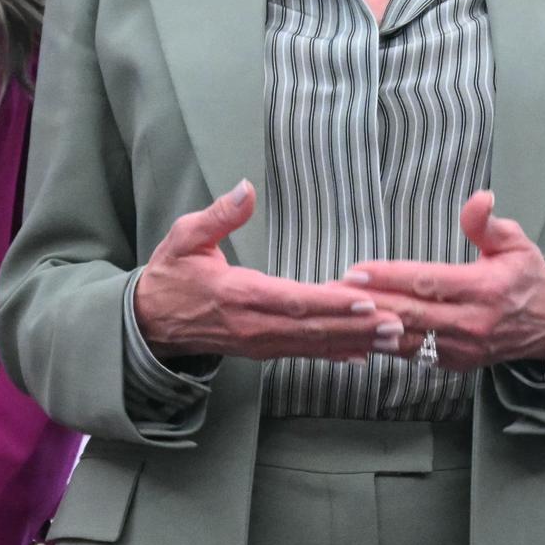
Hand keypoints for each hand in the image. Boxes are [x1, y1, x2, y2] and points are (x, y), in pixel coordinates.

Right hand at [135, 181, 399, 361]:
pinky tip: (364, 355)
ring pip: (313, 344)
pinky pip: (303, 353)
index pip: (292, 301)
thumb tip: (246, 189)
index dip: (330, 303)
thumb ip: (218, 215)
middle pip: (312, 328)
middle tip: (397, 324)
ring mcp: (259, 342)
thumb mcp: (184, 237)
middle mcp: (253, 325)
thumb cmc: (170, 275)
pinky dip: (335, 354)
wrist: (147, 322)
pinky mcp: (262, 349)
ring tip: (393, 339)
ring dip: (355, 342)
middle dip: (357, 327)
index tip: (364, 300)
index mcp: (238, 295)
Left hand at [343, 191, 544, 370]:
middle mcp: (470, 322)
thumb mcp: (516, 243)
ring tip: (338, 313)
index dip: (390, 277)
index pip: (428, 282)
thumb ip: (488, 224)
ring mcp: (460, 348)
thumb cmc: (526, 279)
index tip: (358, 271)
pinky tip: (360, 334)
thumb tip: (479, 198)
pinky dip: (384, 345)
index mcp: (484, 290)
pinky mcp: (453, 363)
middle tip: (333, 291)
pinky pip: (412, 354)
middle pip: (409, 313)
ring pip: (406, 339)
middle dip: (368, 303)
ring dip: (369, 327)